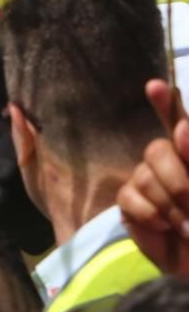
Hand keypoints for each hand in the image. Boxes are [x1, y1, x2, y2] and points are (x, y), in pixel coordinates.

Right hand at [117, 79, 188, 276]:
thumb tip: (180, 128)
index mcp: (188, 156)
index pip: (177, 123)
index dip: (166, 104)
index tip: (155, 86)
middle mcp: (167, 164)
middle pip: (157, 150)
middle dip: (178, 179)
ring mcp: (146, 183)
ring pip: (143, 175)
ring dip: (169, 203)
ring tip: (186, 225)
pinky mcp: (129, 206)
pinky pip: (129, 197)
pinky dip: (149, 212)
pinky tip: (164, 224)